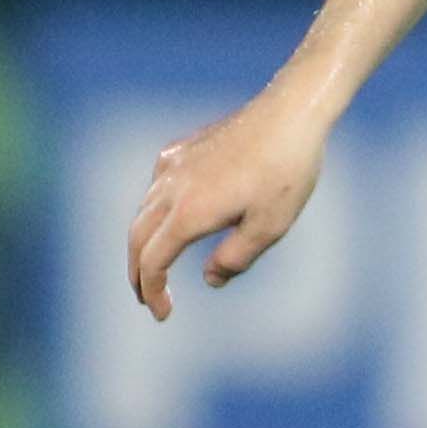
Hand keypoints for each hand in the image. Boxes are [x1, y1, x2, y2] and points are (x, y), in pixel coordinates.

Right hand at [128, 90, 331, 320]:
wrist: (290, 113)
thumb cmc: (288, 171)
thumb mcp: (271, 226)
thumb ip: (236, 258)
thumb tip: (209, 279)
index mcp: (188, 212)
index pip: (152, 262)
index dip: (152, 291)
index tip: (163, 314)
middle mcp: (169, 188)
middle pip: (137, 239)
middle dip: (138, 273)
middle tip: (149, 297)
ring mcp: (171, 165)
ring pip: (143, 212)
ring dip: (145, 243)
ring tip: (157, 265)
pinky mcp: (179, 149)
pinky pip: (157, 187)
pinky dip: (155, 212)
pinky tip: (173, 219)